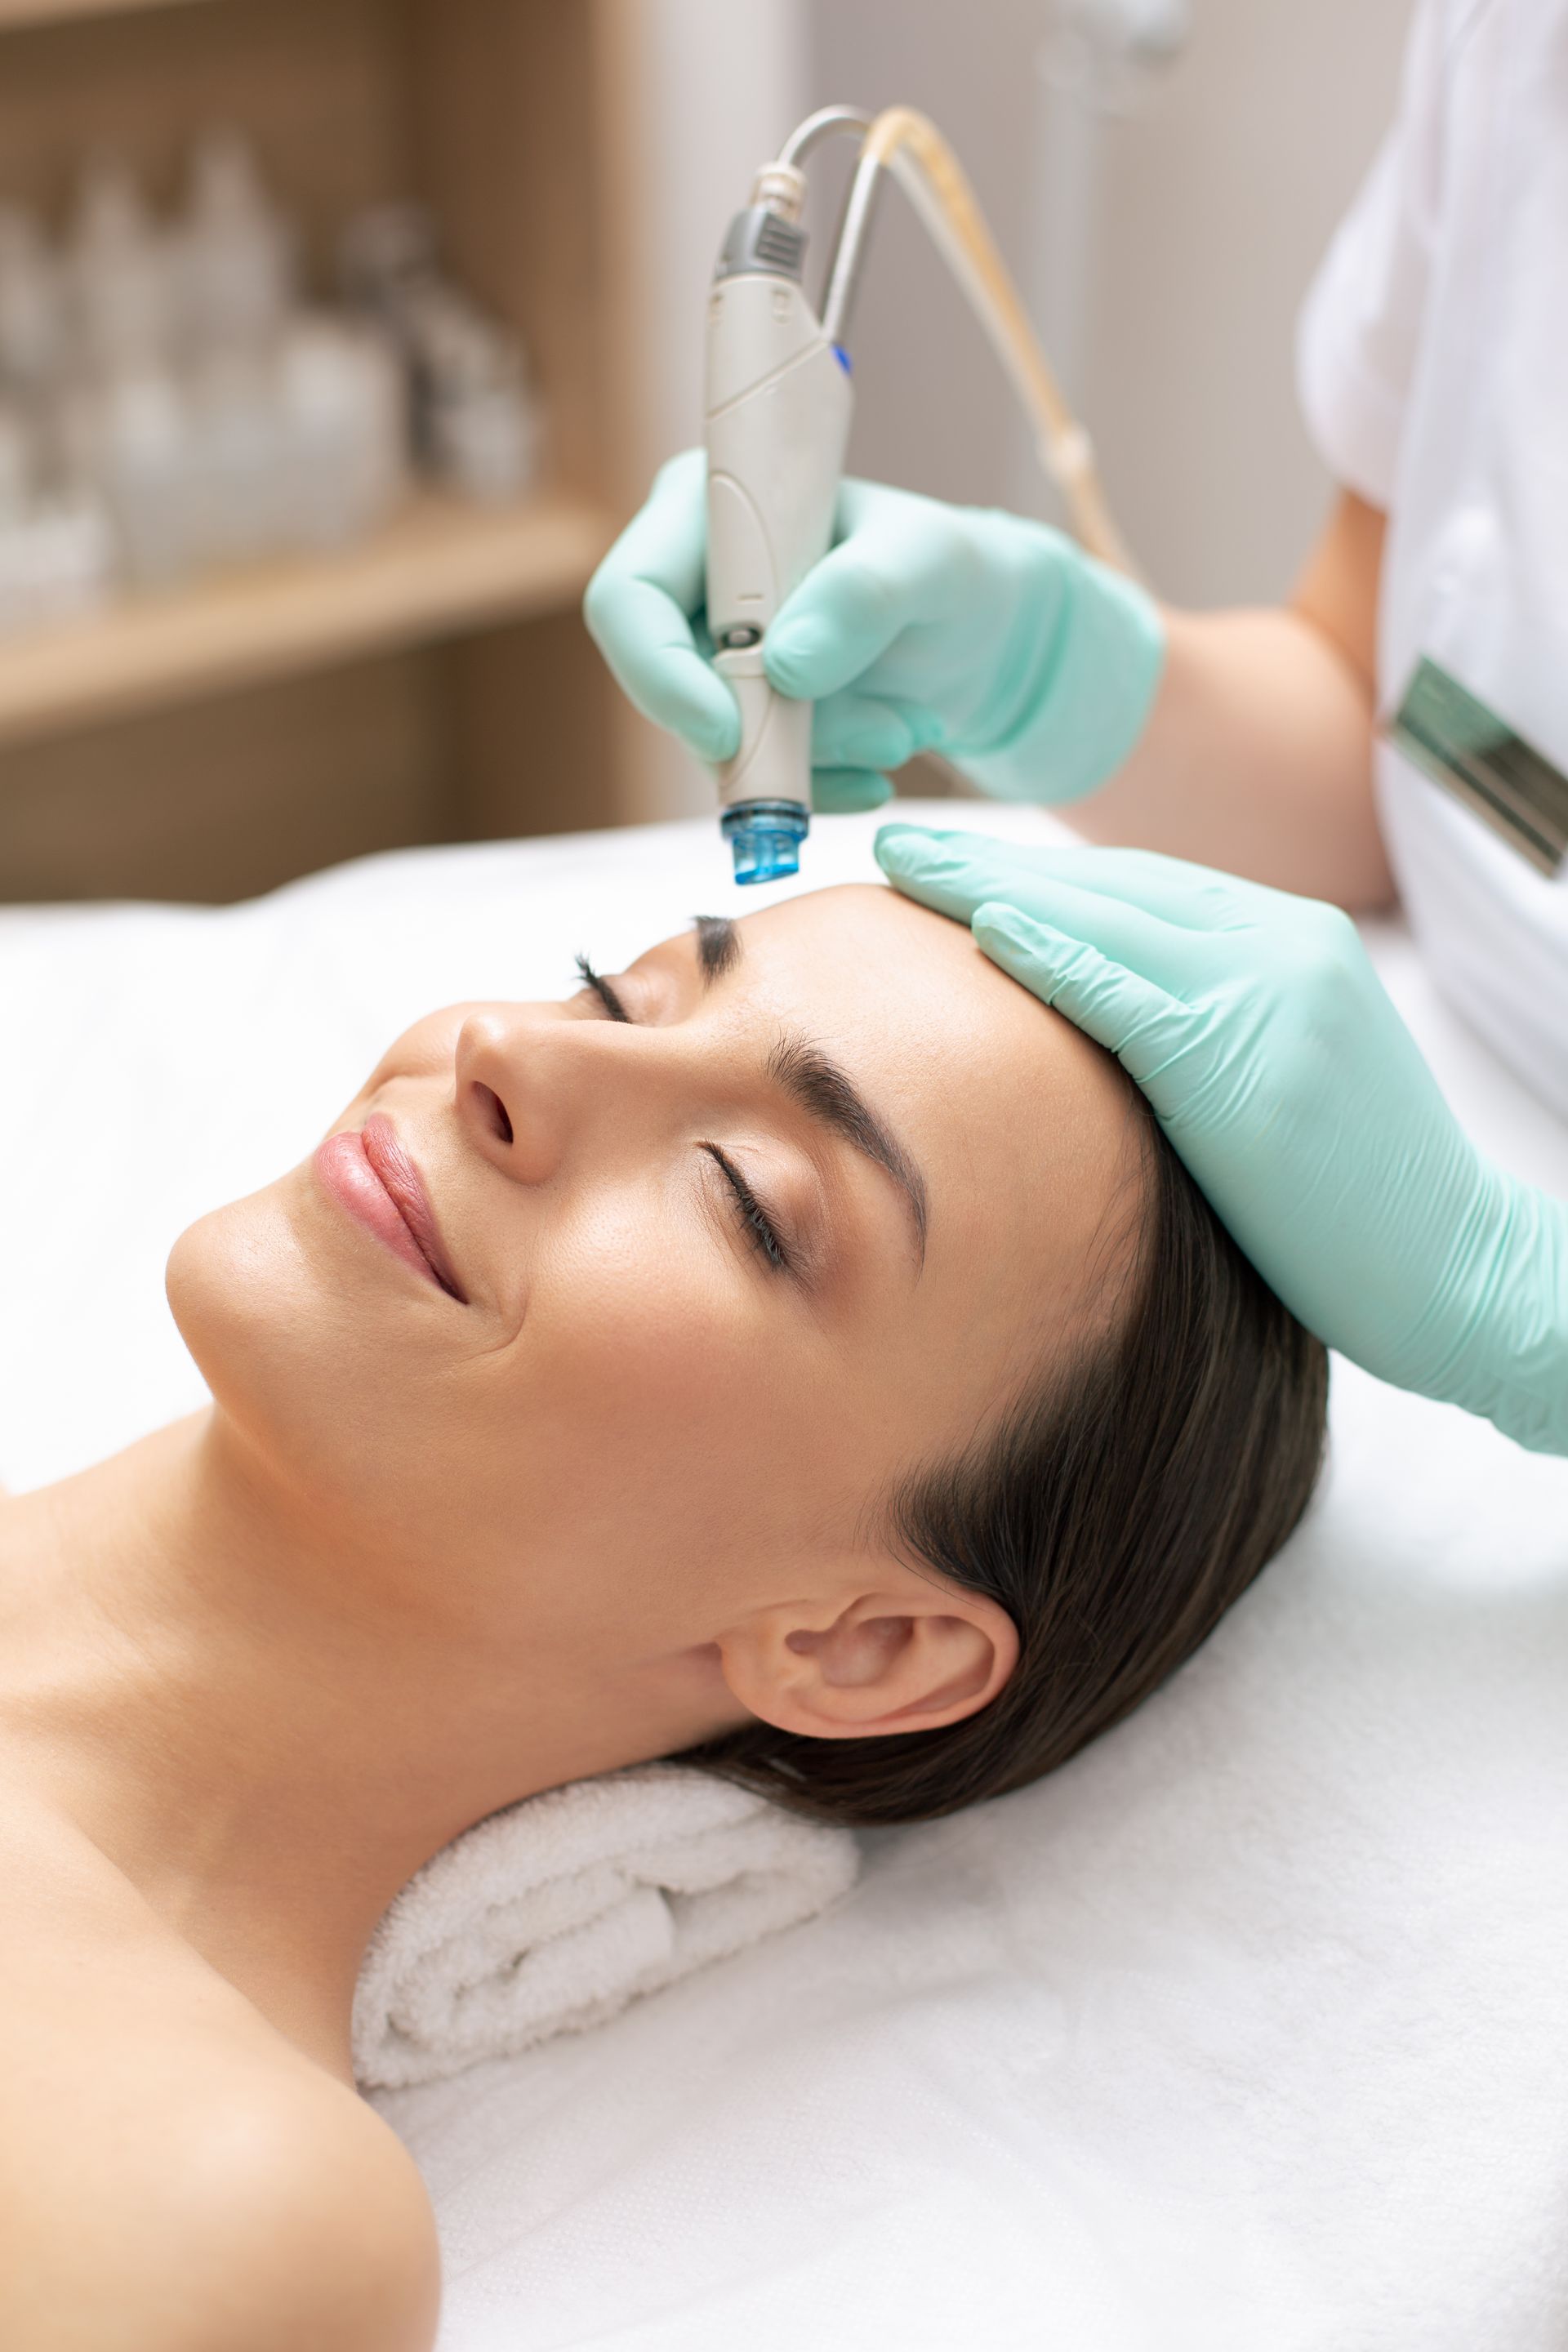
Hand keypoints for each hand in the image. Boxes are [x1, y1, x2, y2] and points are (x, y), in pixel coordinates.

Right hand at [583, 454, 1164, 811]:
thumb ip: (865, 595)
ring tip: (905, 731)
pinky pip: (754, 778)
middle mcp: (694, 588)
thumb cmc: (952, 572)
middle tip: (883, 738)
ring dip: (817, 761)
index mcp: (710, 512)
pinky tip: (882, 765)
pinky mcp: (746, 718)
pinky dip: (823, 785)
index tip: (730, 731)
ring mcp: (715, 661)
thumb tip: (783, 665)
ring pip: (720, 747)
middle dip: (772, 734)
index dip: (658, 673)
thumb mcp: (932, 563)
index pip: (628, 598)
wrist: (985, 636)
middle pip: (671, 690)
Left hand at [876, 825, 1567, 1455]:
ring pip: (1108, 918)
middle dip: (994, 863)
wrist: (1457, 1270)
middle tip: (901, 844)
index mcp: (1290, 943)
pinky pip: (1127, 993)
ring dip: (992, 889)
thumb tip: (1077, 1032)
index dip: (1036, 874)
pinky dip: (1052, 956)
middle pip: (1111, 888)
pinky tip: (984, 930)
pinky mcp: (1250, 1058)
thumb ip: (1194, 1033)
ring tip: (905, 866)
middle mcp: (1285, 944)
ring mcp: (1274, 993)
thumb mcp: (1271, 1083)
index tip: (950, 866)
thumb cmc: (1353, 1206)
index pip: (1138, 892)